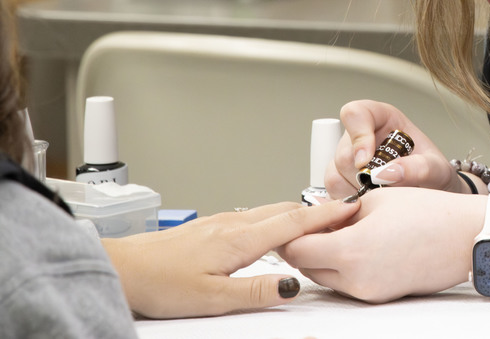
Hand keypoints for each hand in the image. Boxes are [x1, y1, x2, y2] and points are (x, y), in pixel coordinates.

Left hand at [102, 200, 357, 317]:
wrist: (122, 268)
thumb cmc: (159, 282)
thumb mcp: (211, 299)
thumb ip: (255, 290)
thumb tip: (292, 285)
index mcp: (239, 239)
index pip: (294, 222)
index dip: (325, 215)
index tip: (350, 208)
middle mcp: (233, 223)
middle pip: (286, 210)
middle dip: (318, 209)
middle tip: (344, 211)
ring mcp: (221, 222)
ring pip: (270, 211)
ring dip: (298, 212)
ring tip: (318, 217)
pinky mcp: (211, 227)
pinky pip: (255, 215)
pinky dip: (277, 217)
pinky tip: (275, 227)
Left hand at [278, 187, 485, 301]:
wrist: (467, 237)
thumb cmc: (430, 213)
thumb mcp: (376, 200)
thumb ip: (338, 213)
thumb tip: (318, 216)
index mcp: (351, 250)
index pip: (298, 250)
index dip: (291, 234)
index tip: (294, 220)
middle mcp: (356, 280)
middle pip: (307, 268)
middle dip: (306, 246)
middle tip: (316, 223)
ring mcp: (369, 293)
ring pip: (327, 278)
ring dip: (325, 257)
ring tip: (342, 230)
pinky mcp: (381, 297)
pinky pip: (348, 284)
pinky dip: (345, 266)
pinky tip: (362, 243)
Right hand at [327, 100, 465, 198]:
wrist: (433, 195)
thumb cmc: (434, 175)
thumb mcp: (437, 169)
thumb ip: (420, 168)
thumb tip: (388, 174)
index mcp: (382, 119)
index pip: (355, 113)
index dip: (358, 135)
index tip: (366, 160)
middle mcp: (360, 137)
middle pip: (344, 152)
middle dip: (364, 176)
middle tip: (387, 189)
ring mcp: (347, 160)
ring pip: (334, 176)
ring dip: (357, 193)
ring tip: (384, 199)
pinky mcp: (340, 183)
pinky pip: (333, 195)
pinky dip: (350, 206)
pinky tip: (371, 207)